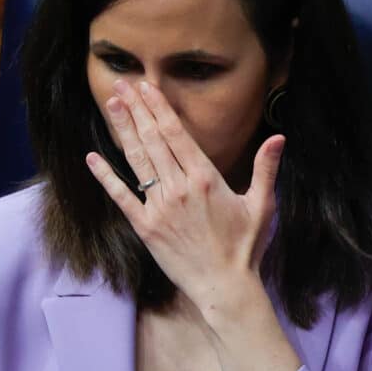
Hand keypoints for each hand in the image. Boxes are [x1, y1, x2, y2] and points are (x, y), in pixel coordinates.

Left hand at [86, 79, 282, 320]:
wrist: (224, 287)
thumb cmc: (245, 247)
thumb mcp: (262, 205)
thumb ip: (266, 168)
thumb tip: (279, 138)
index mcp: (206, 178)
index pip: (177, 134)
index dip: (159, 108)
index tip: (147, 88)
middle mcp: (179, 188)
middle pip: (153, 140)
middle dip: (137, 110)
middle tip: (122, 84)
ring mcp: (159, 207)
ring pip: (137, 161)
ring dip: (123, 130)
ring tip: (112, 104)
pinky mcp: (145, 227)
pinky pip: (121, 196)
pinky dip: (106, 176)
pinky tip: (92, 157)